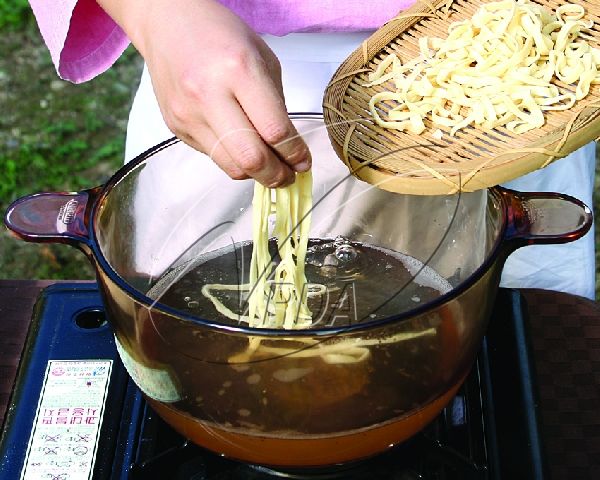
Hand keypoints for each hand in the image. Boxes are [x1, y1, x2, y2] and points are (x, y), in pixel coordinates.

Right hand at [98, 0, 310, 186]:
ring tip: (271, 170)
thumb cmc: (220, 34)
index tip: (303, 162)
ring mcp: (189, 115)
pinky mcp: (177, 127)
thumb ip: (276, 104)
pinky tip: (243, 148)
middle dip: (277, 175)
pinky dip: (234, 159)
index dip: (295, 154)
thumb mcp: (262, 58)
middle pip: (252, 158)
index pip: (275, 131)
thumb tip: (288, 147)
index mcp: (239, 70)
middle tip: (289, 176)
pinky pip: (214, 157)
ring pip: (231, 166)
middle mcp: (210, 95)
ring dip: (257, 175)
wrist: (168, 24)